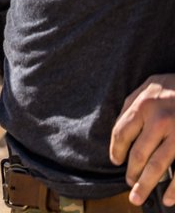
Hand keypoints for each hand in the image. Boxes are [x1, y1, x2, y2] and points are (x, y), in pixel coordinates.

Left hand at [110, 74, 174, 206]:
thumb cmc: (173, 87)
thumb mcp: (147, 88)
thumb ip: (131, 107)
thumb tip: (119, 132)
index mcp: (144, 105)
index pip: (122, 133)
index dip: (116, 150)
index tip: (115, 161)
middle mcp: (160, 120)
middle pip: (138, 153)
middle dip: (131, 172)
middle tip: (129, 183)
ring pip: (158, 165)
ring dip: (146, 184)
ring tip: (138, 195)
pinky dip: (174, 188)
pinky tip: (168, 198)